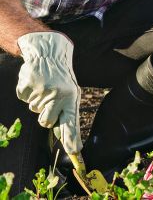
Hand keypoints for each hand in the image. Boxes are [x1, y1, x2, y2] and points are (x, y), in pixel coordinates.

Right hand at [16, 31, 81, 154]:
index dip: (72, 138)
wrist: (49, 55)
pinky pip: (24, 99)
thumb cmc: (61, 78)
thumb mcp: (70, 93)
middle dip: (45, 116)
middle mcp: (58, 95)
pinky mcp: (27, 86)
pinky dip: (28, 93)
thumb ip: (67, 114)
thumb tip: (69, 142)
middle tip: (49, 102)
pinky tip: (35, 82)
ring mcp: (42, 91)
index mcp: (71, 97)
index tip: (75, 151)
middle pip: (45, 122)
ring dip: (38, 102)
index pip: (72, 122)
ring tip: (44, 87)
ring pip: (34, 110)